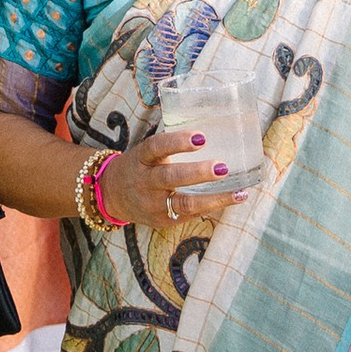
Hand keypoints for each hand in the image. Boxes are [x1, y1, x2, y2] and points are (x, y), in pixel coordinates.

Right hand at [99, 124, 245, 233]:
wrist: (112, 196)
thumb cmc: (141, 167)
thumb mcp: (147, 153)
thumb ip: (171, 146)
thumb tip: (215, 131)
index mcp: (141, 158)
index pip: (156, 147)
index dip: (177, 142)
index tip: (201, 137)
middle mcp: (145, 182)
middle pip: (170, 177)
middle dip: (198, 173)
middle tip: (222, 167)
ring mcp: (153, 205)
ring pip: (184, 204)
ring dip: (214, 198)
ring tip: (238, 192)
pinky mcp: (162, 221)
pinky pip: (190, 215)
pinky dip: (213, 207)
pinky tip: (234, 199)